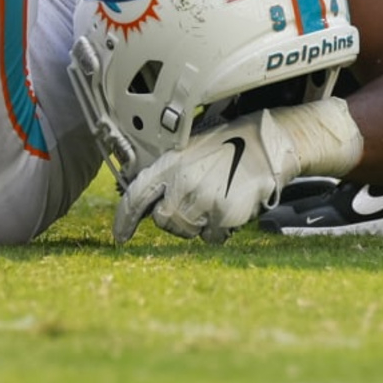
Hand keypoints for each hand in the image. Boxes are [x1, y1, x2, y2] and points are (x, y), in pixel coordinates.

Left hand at [113, 110, 299, 245]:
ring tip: (212, 198)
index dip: (124, 220)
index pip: (137, 195)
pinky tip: (225, 207)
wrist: (263, 144)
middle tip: (191, 200)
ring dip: (195, 223)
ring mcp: (204, 199)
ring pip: (186, 231)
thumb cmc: (225, 144)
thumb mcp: (189, 149)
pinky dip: (216, 230)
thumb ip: (168, 173)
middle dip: (173, 217)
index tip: (120, 235)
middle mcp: (184, 181)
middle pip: (163, 220)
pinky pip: (210, 237)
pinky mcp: (224, 214)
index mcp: (170, 162)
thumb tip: (148, 201)